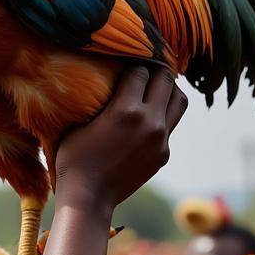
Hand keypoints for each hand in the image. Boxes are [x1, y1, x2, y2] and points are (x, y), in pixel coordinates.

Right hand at [54, 65, 186, 210]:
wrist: (89, 197)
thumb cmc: (74, 157)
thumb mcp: (81, 121)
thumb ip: (100, 98)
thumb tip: (107, 76)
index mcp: (126, 109)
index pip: (141, 69)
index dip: (134, 61)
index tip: (129, 57)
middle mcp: (150, 122)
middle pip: (166, 79)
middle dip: (156, 69)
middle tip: (147, 65)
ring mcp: (161, 139)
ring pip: (179, 100)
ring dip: (169, 89)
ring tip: (156, 86)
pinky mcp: (164, 154)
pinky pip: (171, 124)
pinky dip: (163, 114)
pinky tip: (149, 114)